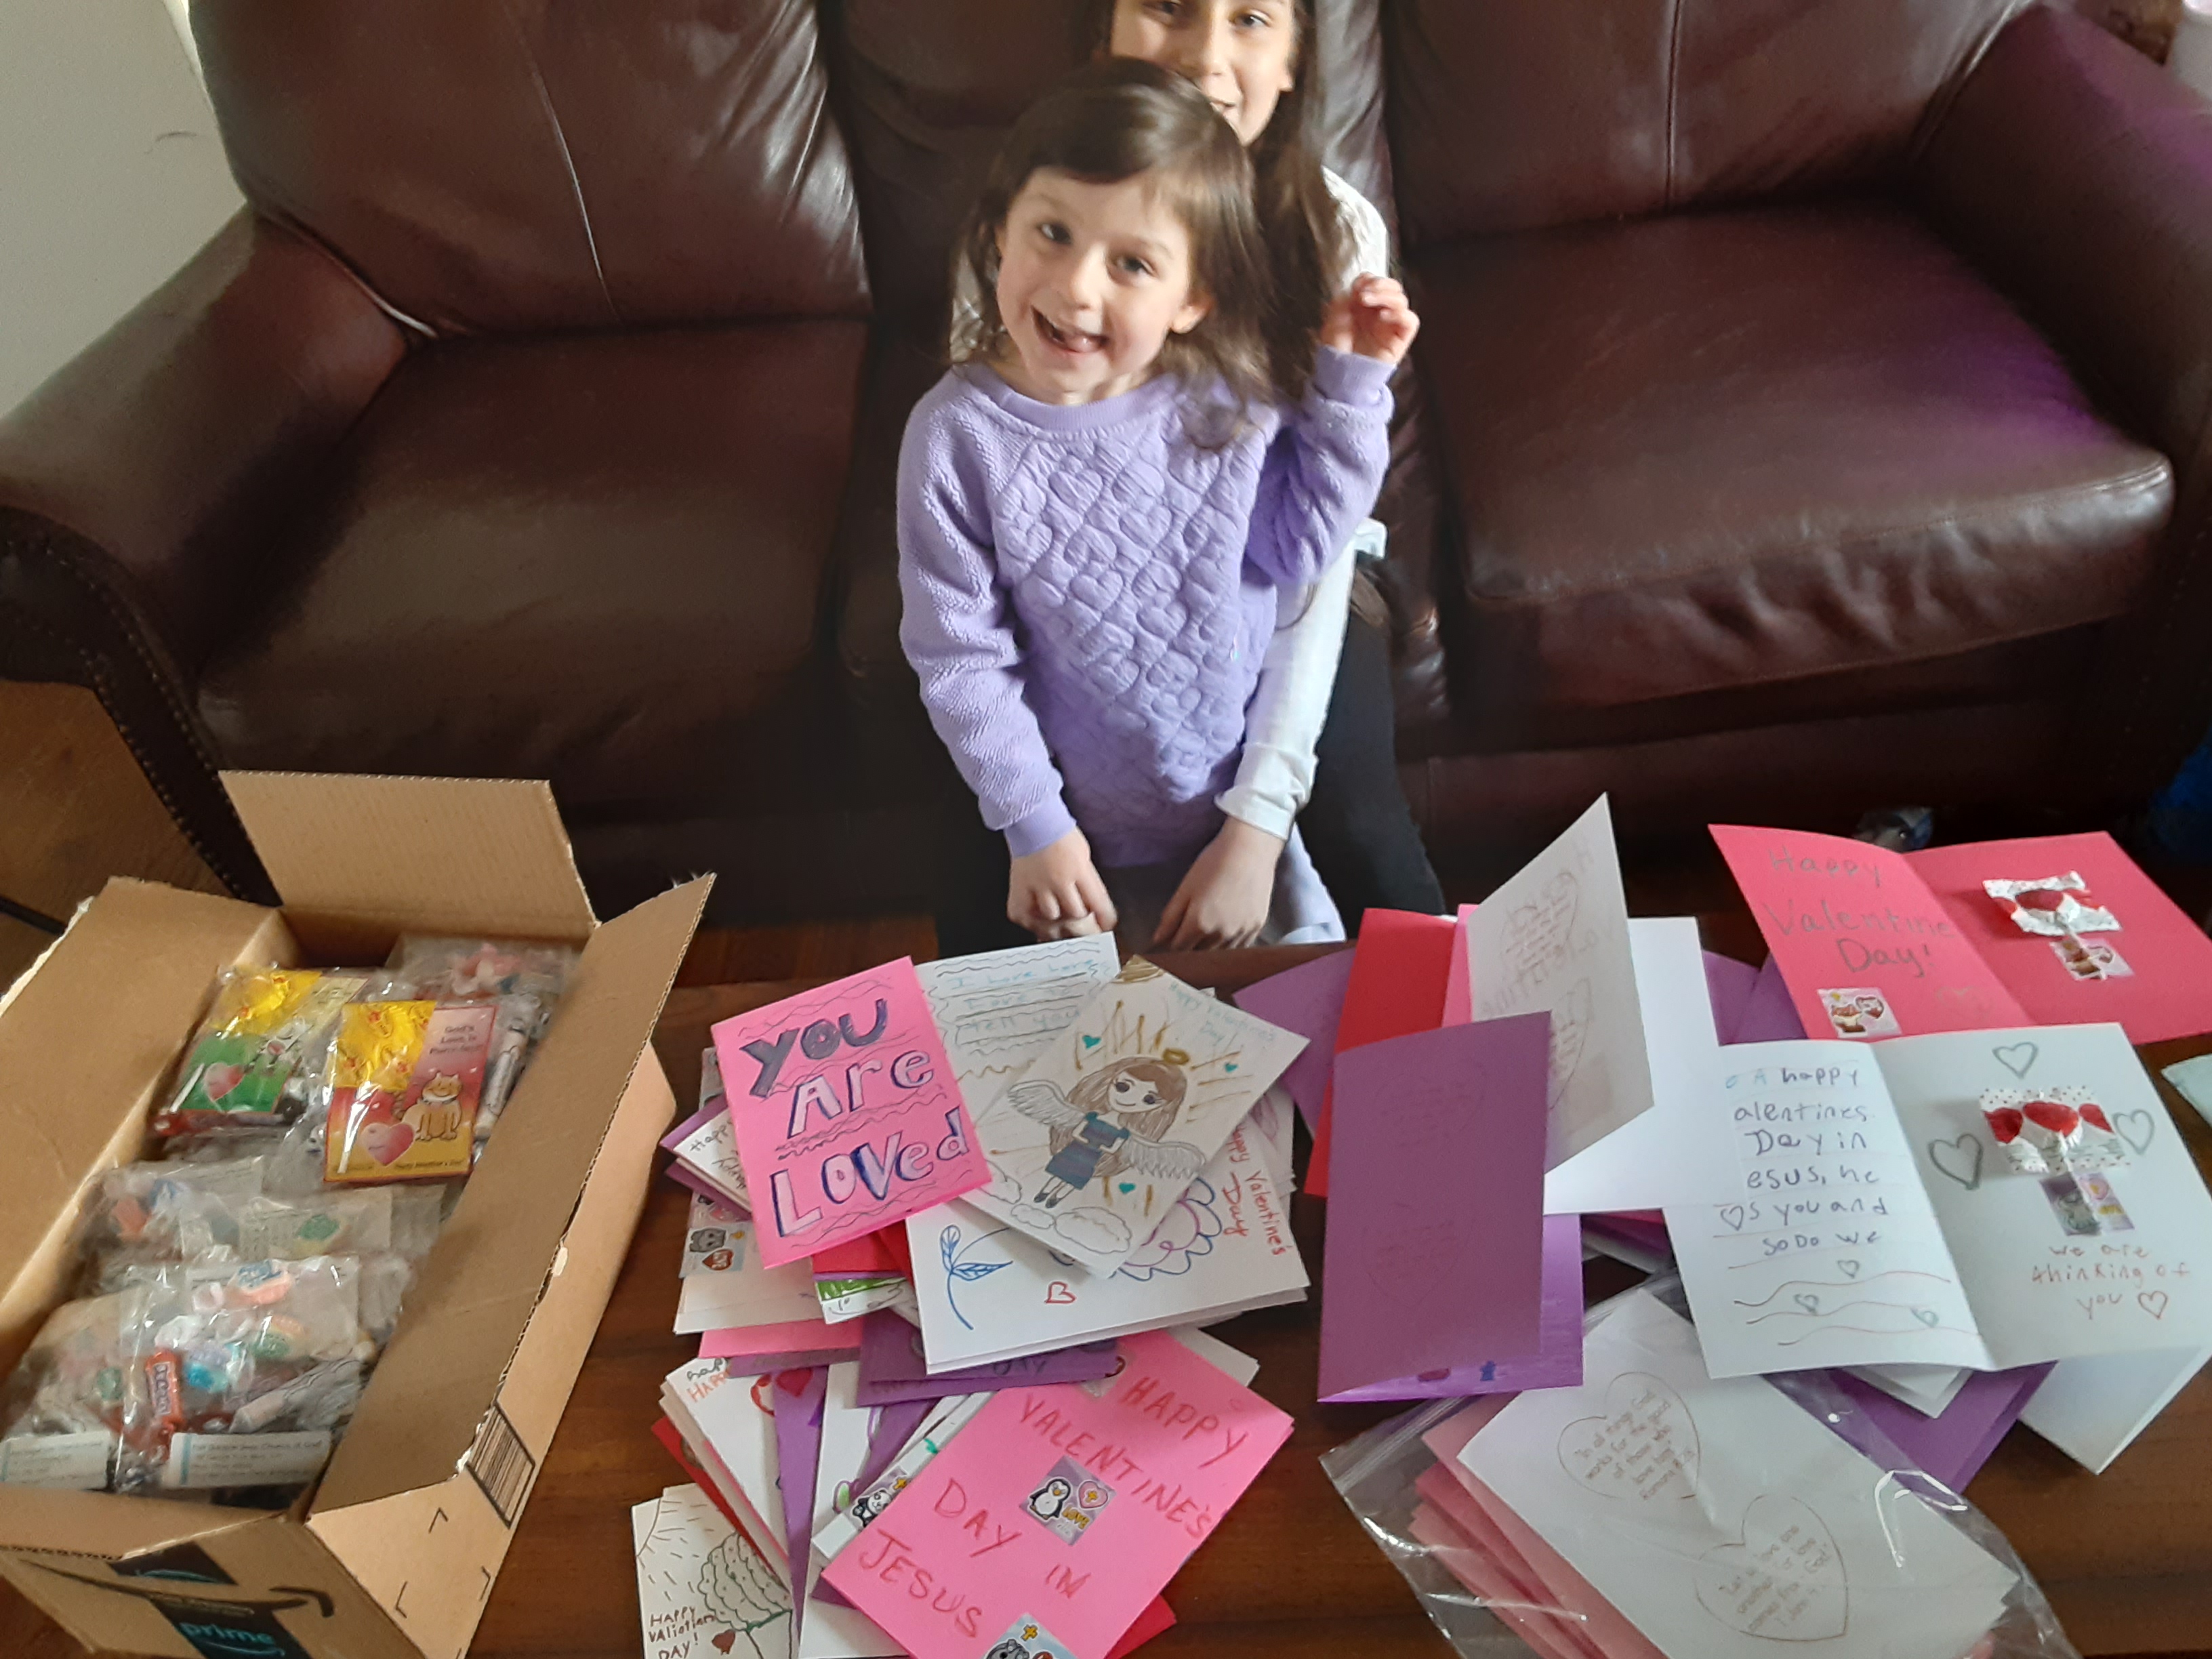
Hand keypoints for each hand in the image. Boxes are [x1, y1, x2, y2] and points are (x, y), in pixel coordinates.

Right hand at [1009, 829, 1117, 940]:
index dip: (1105, 918)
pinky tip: (1035, 910)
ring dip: (1056, 915)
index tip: (1105, 924)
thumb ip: (1088, 880)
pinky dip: (1031, 917)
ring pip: (1051, 917)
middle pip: (1075, 913)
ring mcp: (1036, 886)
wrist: (1032, 821)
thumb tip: (1093, 904)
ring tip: (1055, 906)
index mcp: (1079, 869)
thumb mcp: (1083, 854)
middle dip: (1079, 912)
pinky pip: (1024, 916)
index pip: (1098, 903)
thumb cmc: (1059, 833)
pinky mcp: (1018, 890)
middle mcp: (1058, 880)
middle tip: (1075, 907)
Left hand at [1154, 817, 1285, 950]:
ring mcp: (1241, 932)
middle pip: (1199, 954)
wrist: (1250, 849)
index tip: (1168, 942)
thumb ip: (1170, 917)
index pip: (1179, 948)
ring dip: (1209, 949)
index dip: (1171, 946)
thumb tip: (1157, 940)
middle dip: (1189, 949)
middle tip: (1186, 937)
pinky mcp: (1256, 927)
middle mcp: (1221, 933)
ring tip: (1206, 933)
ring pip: (1220, 953)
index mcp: (1199, 923)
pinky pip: (1239, 947)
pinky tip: (1225, 932)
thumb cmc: (1214, 862)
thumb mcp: (1186, 887)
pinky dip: (1229, 945)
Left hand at [1320, 275, 1419, 366]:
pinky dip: (1399, 314)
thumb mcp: (1333, 320)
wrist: (1341, 377)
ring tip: (1367, 300)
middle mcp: (1381, 314)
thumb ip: (1345, 300)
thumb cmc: (1336, 351)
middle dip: (1380, 284)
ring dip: (1386, 295)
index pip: (1377, 283)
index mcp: (1366, 307)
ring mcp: (1392, 326)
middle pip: (1393, 288)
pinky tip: (1383, 316)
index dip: (1369, 279)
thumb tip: (1359, 285)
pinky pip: (1410, 321)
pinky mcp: (1400, 339)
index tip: (1356, 285)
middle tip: (1363, 292)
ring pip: (1402, 300)